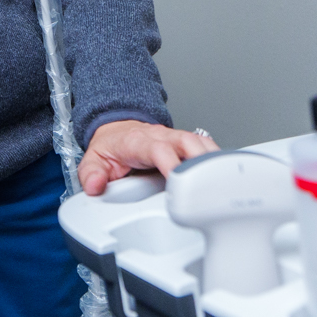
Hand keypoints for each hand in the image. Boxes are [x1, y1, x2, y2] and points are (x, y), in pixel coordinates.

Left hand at [79, 120, 218, 196]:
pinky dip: (217, 160)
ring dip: (213, 161)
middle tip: (211, 184)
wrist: (118, 131)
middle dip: (201, 161)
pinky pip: (206, 148)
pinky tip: (225, 175)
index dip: (171, 163)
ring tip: (226, 182)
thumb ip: (91, 174)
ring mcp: (177, 139)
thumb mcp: (93, 159)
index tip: (178, 181)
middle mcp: (162, 136)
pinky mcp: (187, 145)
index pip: (159, 149)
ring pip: (202, 143)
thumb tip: (95, 185)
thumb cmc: (111, 147)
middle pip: (188, 142)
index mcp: (139, 141)